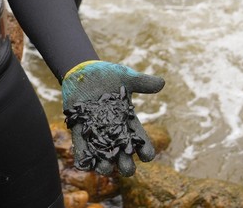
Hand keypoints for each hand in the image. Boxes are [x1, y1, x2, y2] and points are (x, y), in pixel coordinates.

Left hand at [61, 60, 164, 176]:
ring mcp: (97, 133)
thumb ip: (142, 82)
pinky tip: (83, 165)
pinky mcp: (80, 131)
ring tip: (105, 168)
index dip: (145, 150)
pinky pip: (81, 147)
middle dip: (126, 164)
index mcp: (128, 122)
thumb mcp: (125, 77)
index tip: (147, 155)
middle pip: (123, 154)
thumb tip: (162, 83)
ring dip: (104, 164)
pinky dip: (82, 156)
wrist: (82, 72)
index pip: (140, 140)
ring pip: (103, 155)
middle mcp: (114, 132)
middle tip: (127, 169)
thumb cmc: (107, 75)